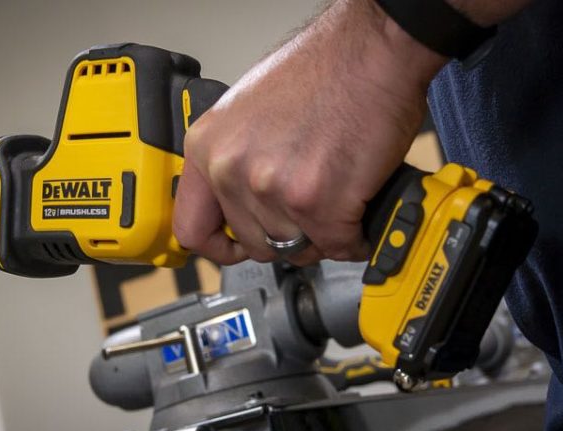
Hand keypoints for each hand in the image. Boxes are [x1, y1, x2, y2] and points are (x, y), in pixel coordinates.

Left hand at [173, 0, 446, 265]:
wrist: (370, 49)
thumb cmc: (321, 70)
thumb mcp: (247, 114)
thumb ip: (235, 162)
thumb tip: (239, 205)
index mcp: (207, 147)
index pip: (192, 229)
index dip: (220, 248)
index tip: (237, 249)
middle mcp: (230, 169)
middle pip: (253, 243)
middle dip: (286, 236)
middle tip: (309, 215)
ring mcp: (272, 189)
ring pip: (297, 247)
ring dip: (322, 234)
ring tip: (337, 201)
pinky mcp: (319, 202)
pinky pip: (337, 246)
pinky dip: (354, 236)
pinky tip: (359, 210)